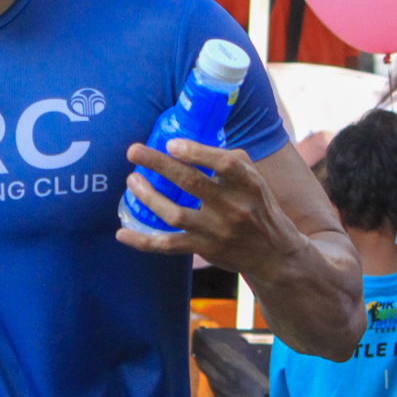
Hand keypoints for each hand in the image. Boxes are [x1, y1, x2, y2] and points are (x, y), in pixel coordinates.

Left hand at [117, 137, 301, 275]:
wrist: (274, 254)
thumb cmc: (257, 205)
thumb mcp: (253, 179)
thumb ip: (227, 160)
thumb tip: (188, 141)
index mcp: (249, 184)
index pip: (225, 164)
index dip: (197, 152)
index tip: (172, 143)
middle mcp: (234, 207)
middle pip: (192, 184)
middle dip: (159, 165)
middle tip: (133, 151)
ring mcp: (217, 231)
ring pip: (175, 215)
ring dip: (148, 197)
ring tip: (132, 181)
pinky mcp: (204, 249)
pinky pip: (169, 245)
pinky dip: (143, 240)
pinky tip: (122, 233)